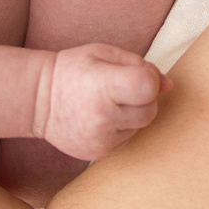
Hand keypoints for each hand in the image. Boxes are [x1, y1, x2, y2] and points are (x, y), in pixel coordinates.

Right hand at [34, 43, 171, 161]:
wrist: (38, 101)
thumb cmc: (74, 69)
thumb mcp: (103, 53)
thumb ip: (140, 65)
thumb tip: (169, 85)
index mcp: (101, 85)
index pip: (147, 87)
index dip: (149, 79)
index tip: (135, 74)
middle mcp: (101, 116)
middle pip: (150, 111)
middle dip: (143, 98)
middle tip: (121, 88)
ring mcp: (100, 139)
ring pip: (140, 127)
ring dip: (133, 114)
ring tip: (108, 103)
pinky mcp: (99, 154)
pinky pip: (127, 140)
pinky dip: (122, 128)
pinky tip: (101, 118)